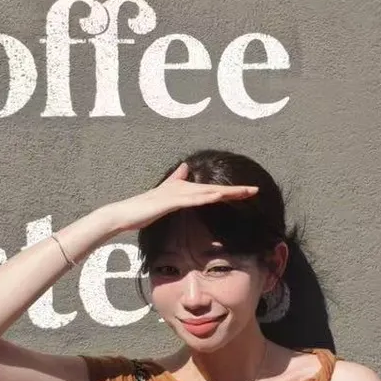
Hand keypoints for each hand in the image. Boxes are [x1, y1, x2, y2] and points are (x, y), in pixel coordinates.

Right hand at [112, 162, 258, 233]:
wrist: (125, 213)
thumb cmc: (143, 209)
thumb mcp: (163, 195)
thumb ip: (175, 181)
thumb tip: (185, 167)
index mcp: (184, 189)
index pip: (212, 190)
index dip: (231, 191)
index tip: (248, 192)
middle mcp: (183, 188)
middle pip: (215, 189)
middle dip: (236, 190)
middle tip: (256, 190)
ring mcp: (177, 194)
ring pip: (208, 192)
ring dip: (227, 192)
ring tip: (245, 193)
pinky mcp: (171, 201)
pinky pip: (192, 199)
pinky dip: (207, 197)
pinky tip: (219, 197)